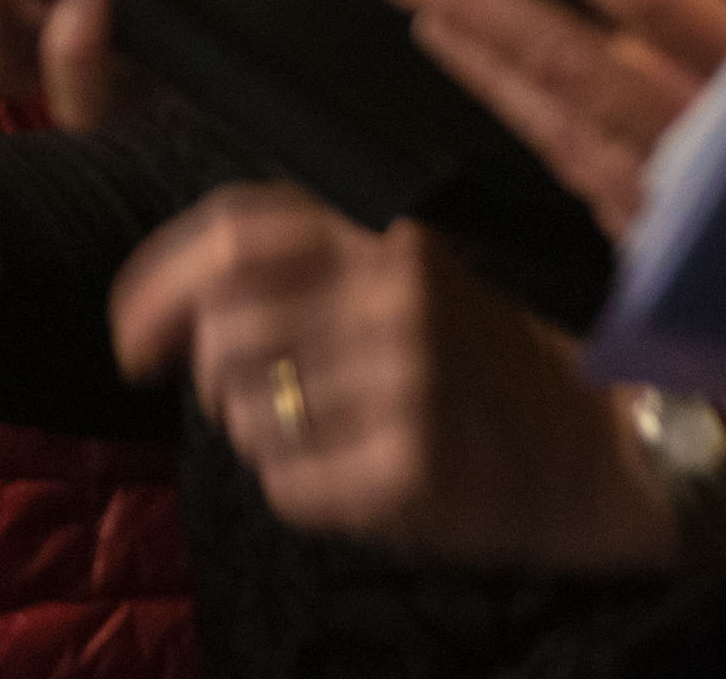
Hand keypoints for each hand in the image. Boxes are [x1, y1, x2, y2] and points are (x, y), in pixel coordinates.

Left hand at [114, 185, 673, 566]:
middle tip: (250, 404)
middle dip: (209, 380)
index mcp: (379, 234)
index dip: (156, 286)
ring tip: (324, 439)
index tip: (130, 342)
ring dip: (260, 438)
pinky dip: (298, 493)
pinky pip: (288, 487)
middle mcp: (394, 294)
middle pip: (222, 329)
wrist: (595, 451)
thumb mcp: (397, 281)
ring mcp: (407, 380)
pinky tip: (349, 481)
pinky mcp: (414, 466)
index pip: (231, 231)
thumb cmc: (474, 365)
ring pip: (247, 415)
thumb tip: (159, 314)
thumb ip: (295, 269)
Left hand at [359, 0, 725, 241]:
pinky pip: (587, 178)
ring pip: (566, 128)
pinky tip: (499, 90)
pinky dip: (537, 125)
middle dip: (476, 3)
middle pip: (575, 66)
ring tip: (422, 8)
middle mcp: (721, 155)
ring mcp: (691, 218)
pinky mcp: (680, 261)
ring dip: (487, 66)